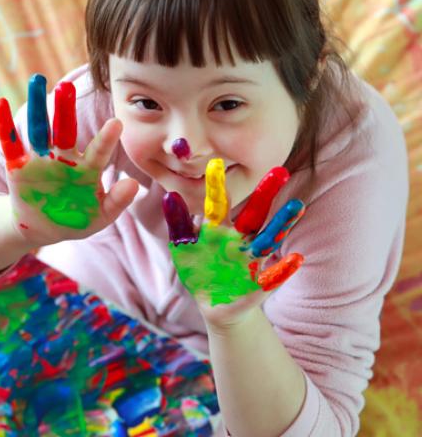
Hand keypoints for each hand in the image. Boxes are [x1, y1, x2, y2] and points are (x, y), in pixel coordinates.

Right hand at [0, 74, 138, 246]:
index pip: (98, 151)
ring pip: (39, 129)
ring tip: (37, 81)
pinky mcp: (19, 166)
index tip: (117, 122)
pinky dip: (5, 125)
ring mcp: (42, 160)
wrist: (46, 228)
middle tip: (67, 86)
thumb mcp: (101, 216)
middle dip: (66, 109)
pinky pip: (11, 143)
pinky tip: (1, 103)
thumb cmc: (78, 219)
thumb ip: (117, 202)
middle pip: (66, 130)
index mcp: (88, 169)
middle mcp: (65, 158)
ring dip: (37, 107)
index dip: (107, 139)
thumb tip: (135, 184)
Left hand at [162, 160, 304, 328]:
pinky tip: (296, 259)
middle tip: (280, 171)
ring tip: (296, 205)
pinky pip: (273, 276)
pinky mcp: (259, 284)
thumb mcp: (183, 247)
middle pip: (254, 213)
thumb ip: (179, 224)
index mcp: (219, 228)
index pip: (219, 203)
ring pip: (268, 239)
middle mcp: (239, 239)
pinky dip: (283, 269)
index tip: (216, 162)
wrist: (213, 304)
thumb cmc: (198, 270)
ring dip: (282, 224)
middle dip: (265, 194)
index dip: (217, 185)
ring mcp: (251, 260)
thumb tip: (170, 195)